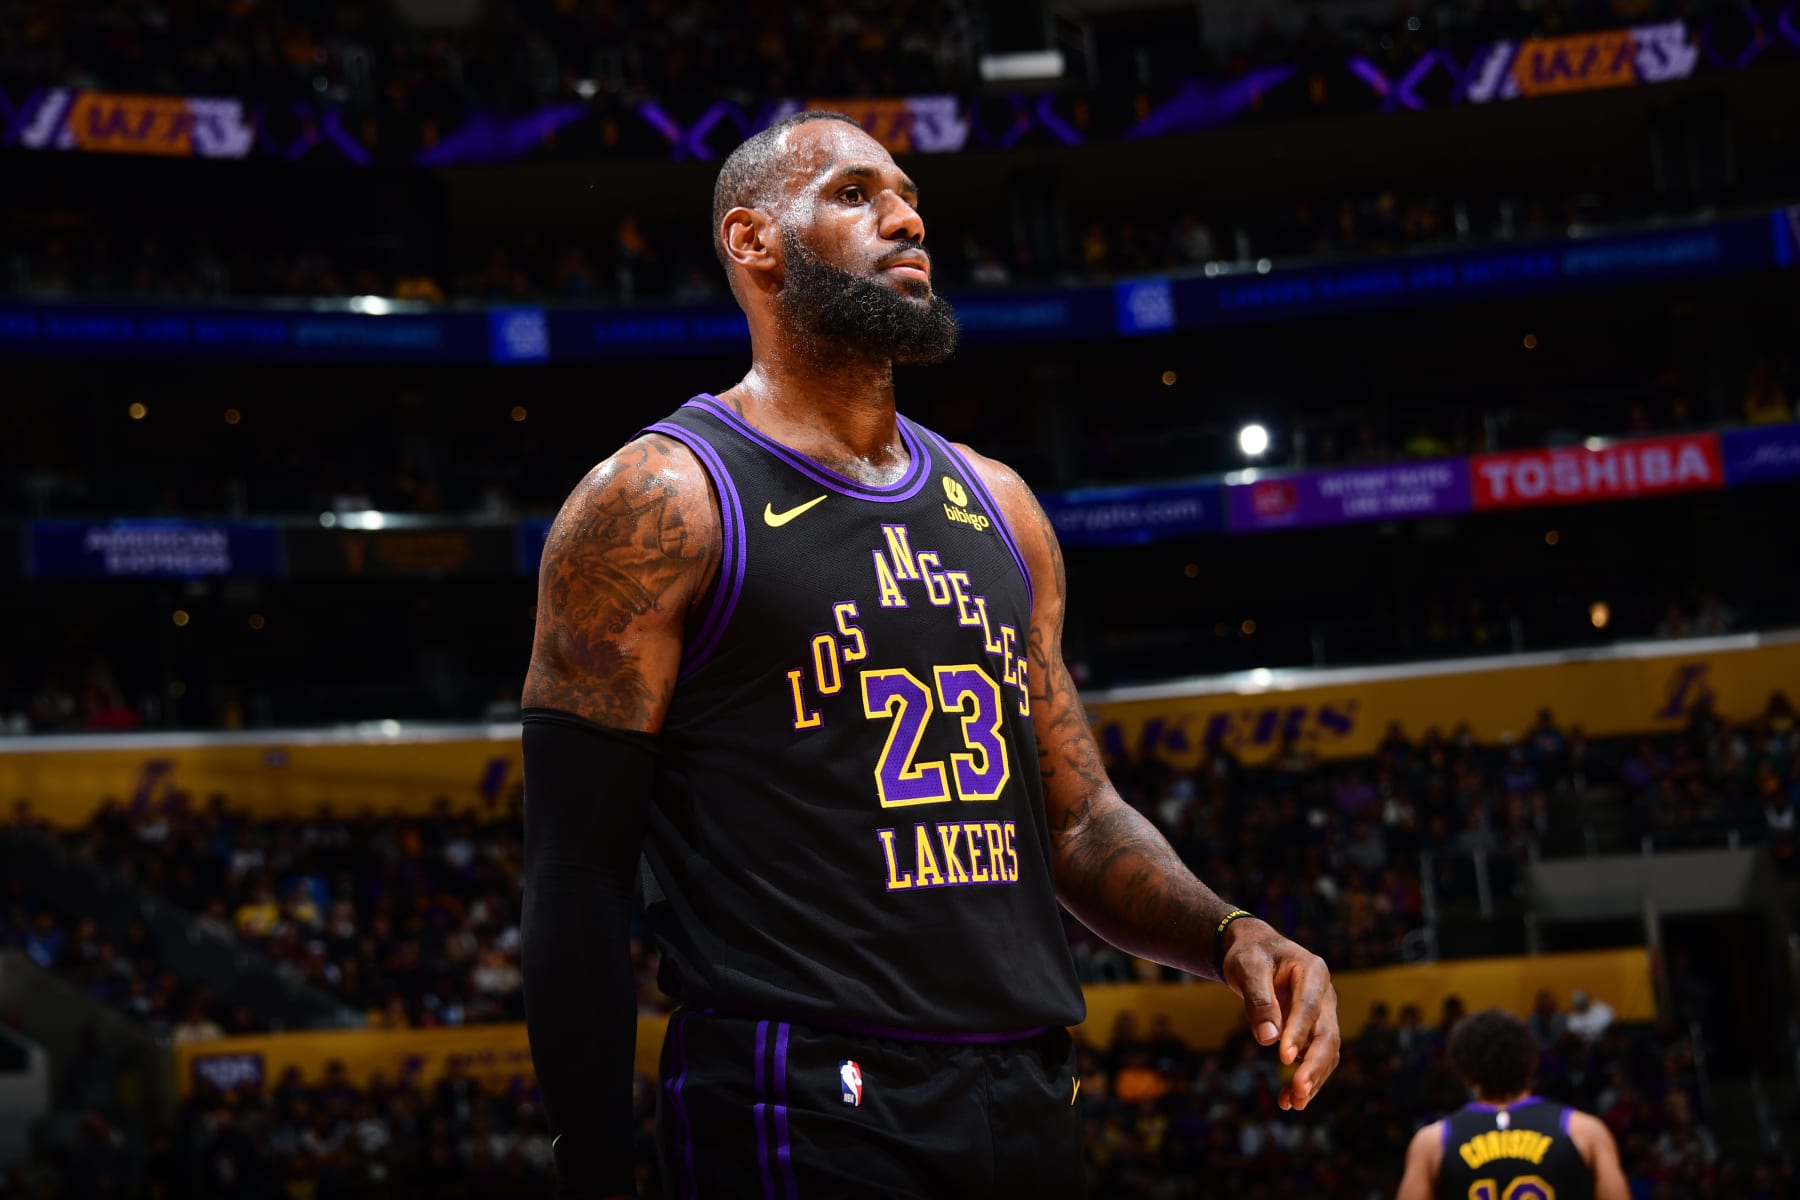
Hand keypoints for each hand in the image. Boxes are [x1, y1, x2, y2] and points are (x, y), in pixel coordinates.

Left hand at [1219, 919, 1340, 1111]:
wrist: (1255, 950)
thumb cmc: (1250, 954)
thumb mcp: (1248, 967)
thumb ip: (1258, 1000)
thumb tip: (1268, 1039)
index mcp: (1313, 971)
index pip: (1309, 1006)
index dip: (1298, 1033)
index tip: (1284, 1058)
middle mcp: (1325, 994)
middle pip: (1327, 1035)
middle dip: (1314, 1066)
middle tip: (1298, 1091)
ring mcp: (1324, 1014)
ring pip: (1326, 1052)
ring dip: (1312, 1079)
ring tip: (1292, 1103)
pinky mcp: (1314, 1030)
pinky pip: (1315, 1058)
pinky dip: (1304, 1079)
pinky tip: (1288, 1100)